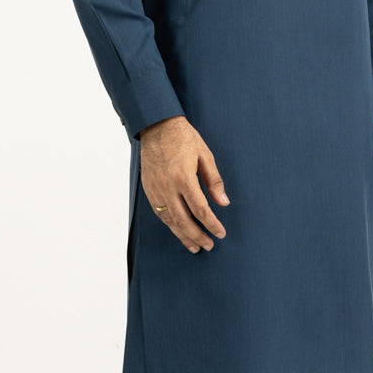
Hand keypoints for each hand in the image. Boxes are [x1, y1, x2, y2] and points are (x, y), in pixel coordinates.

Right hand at [139, 116, 229, 253]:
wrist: (156, 126)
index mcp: (184, 178)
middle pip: (184, 220)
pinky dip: (170, 225)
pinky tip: (178, 230)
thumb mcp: (205, 155)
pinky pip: (159, 212)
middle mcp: (168, 187)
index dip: (212, 224)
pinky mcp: (148, 189)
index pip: (200, 209)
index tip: (220, 233)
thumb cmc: (183, 138)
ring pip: (169, 220)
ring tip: (194, 246)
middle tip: (209, 246)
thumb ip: (214, 181)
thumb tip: (223, 202)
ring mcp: (156, 189)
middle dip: (197, 236)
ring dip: (183, 235)